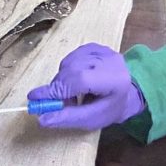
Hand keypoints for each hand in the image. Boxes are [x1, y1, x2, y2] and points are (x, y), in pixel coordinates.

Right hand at [27, 43, 144, 129]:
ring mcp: (103, 50)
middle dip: (58, 88)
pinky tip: (75, 80)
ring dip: (63, 80)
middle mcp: (109, 60)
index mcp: (114, 80)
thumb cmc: (112, 107)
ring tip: (71, 94)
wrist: (131, 91)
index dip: (57, 89)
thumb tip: (41, 118)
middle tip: (56, 103)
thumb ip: (67, 118)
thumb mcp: (92, 119)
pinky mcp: (95, 46)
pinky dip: (67, 70)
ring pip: (69, 62)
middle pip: (72, 70)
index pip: (80, 79)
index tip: (35, 98)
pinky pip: (72, 57)